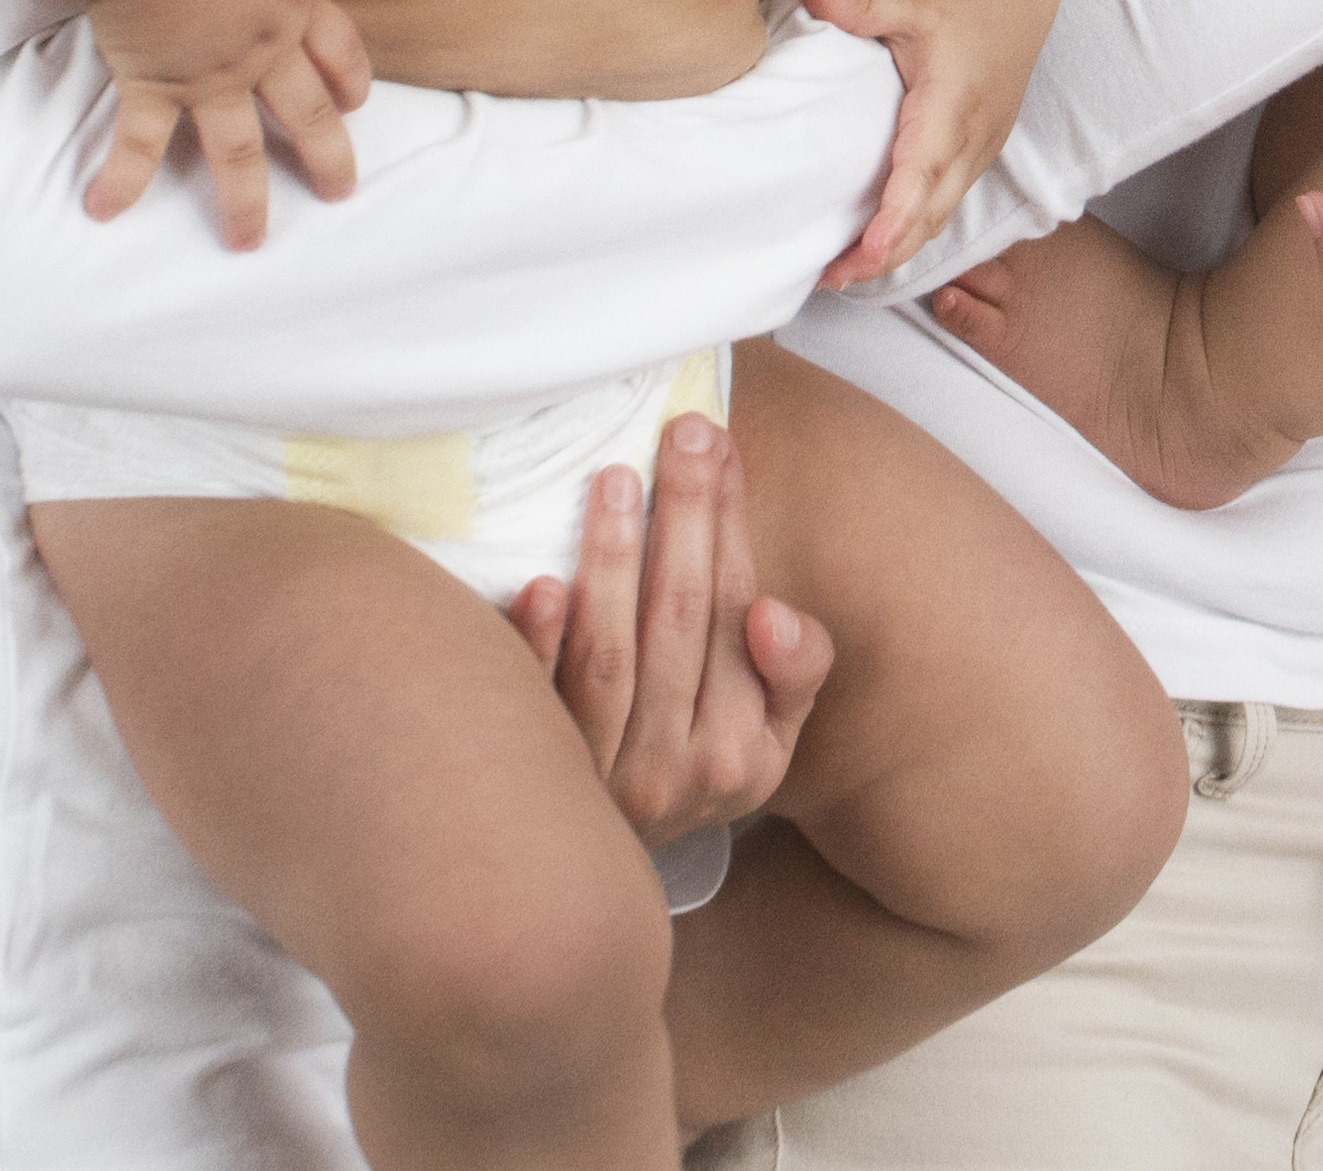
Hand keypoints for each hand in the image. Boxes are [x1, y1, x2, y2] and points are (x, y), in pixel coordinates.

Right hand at [83, 0, 367, 246]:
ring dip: (245, 201)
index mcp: (293, 0)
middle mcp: (262, 50)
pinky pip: (138, 142)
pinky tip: (104, 210)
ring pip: (240, 151)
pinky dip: (121, 178)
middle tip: (340, 192)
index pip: (338, 49)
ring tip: (249, 242)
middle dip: (328, 158)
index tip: (355, 102)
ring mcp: (210, 75)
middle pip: (309, 114)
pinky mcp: (154, 83)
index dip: (350, 79)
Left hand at [502, 410, 832, 848]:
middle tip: (680, 433)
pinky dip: (537, 643)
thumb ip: (794, 671)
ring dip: (612, 559)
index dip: (730, 522)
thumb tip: (770, 611)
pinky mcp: (528, 780)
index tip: (718, 443)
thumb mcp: (768, 740)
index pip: (738, 612)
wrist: (583, 889)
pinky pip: (533, 706)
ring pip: (611, 657)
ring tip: (610, 478)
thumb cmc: (683, 771)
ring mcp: (597, 783)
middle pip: (682, 620)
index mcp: (744, 757)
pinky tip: (538, 582)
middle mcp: (674, 774)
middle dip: (685, 514)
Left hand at [801, 0, 1054, 286]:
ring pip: (940, 216)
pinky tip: (875, 246)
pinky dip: (913, 232)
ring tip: (841, 274)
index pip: (924, 171)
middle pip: (932, 212)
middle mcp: (972, 139)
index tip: (866, 251)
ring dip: (896, 250)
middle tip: (831, 279)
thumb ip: (861, 2)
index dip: (897, 216)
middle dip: (885, 253)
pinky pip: (945, 205)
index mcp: (953, 104)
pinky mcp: (977, 157)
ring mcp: (979, 153)